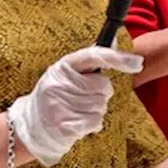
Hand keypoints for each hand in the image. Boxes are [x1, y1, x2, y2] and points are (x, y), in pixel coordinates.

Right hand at [7, 46, 143, 165]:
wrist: (29, 126)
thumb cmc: (54, 94)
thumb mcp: (65, 72)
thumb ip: (89, 60)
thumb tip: (115, 40)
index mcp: (62, 67)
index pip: (94, 56)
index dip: (118, 58)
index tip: (138, 62)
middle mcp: (59, 84)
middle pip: (103, 86)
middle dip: (99, 93)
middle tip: (81, 97)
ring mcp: (60, 106)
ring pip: (101, 105)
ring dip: (95, 109)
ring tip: (75, 110)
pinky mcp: (64, 126)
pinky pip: (96, 121)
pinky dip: (91, 124)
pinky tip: (75, 122)